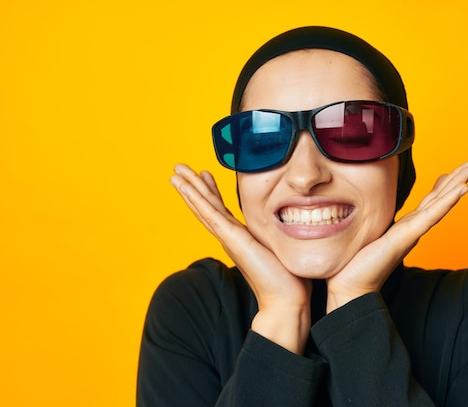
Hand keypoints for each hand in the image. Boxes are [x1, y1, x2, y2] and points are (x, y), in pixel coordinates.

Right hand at [169, 165, 310, 353]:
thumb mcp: (281, 245)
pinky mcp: (232, 239)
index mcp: (240, 237)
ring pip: (203, 207)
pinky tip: (186, 188)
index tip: (205, 173)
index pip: (221, 209)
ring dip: (188, 189)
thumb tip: (292, 221)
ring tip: (175, 173)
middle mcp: (230, 236)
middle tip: (179, 168)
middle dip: (193, 185)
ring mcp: (228, 237)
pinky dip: (196, 199)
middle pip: (206, 205)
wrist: (286, 300)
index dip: (211, 190)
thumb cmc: (288, 278)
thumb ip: (278, 233)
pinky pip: (210, 214)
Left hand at [325, 161, 467, 311]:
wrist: (350, 287)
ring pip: (440, 203)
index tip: (448, 172)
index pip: (426, 203)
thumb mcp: (367, 235)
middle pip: (439, 199)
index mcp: (403, 228)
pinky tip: (462, 188)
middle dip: (456, 180)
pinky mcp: (407, 236)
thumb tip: (361, 211)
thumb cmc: (354, 265)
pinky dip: (448, 201)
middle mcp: (411, 229)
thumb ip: (372, 225)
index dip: (439, 187)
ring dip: (458, 183)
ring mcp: (412, 232)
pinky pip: (431, 215)